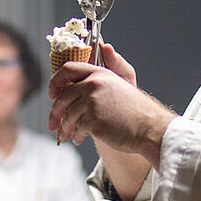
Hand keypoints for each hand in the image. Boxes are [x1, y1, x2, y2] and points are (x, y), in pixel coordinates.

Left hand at [47, 43, 174, 164]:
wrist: (149, 128)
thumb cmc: (135, 110)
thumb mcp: (120, 84)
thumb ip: (103, 74)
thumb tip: (92, 61)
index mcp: (99, 73)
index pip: (68, 69)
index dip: (55, 81)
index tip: (52, 94)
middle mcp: (93, 84)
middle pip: (62, 97)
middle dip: (54, 113)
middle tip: (52, 124)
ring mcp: (92, 103)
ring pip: (67, 116)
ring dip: (65, 129)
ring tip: (67, 136)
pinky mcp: (93, 121)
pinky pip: (76, 130)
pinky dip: (75, 136)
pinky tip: (79, 140)